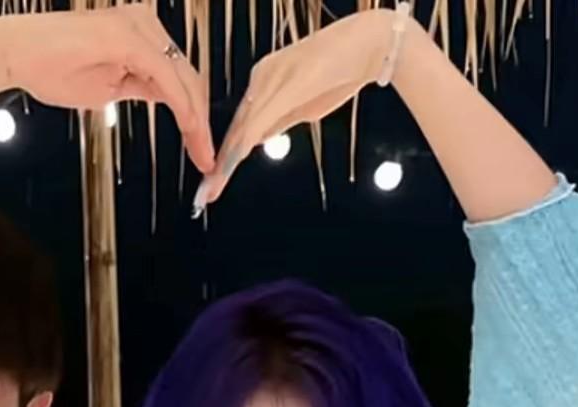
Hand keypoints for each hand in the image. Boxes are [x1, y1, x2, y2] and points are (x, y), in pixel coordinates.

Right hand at [0, 5, 214, 174]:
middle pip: (187, 78)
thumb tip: (162, 98)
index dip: (194, 114)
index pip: (178, 78)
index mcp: (141, 34)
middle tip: (208, 159)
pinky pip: (165, 77)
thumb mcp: (107, 87)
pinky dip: (182, 107)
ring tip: (202, 154)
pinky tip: (191, 130)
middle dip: (202, 122)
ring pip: (183, 79)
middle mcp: (145, 23)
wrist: (16, 54)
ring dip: (197, 120)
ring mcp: (138, 26)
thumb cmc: (51, 68)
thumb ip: (138, 89)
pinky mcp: (129, 37)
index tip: (201, 148)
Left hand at [195, 10, 394, 208]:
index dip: (227, 154)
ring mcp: (272, 79)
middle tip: (207, 192)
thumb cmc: (341, 73)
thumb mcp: (303, 107)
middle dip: (221, 164)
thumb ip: (279, 121)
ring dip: (228, 160)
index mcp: (264, 82)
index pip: (241, 125)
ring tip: (215, 186)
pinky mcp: (286, 84)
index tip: (216, 180)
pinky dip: (246, 143)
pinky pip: (261, 118)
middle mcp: (261, 78)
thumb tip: (257, 140)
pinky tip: (235, 161)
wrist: (370, 43)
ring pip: (243, 127)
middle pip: (236, 128)